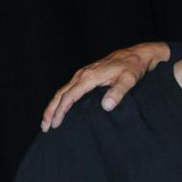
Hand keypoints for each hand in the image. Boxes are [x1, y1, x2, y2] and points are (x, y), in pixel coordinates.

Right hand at [41, 41, 170, 131]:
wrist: (136, 54)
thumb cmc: (133, 67)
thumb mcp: (129, 80)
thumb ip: (118, 92)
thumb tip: (106, 106)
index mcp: (89, 76)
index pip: (69, 96)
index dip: (61, 111)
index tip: (55, 124)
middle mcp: (82, 74)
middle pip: (60, 94)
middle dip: (51, 110)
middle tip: (45, 127)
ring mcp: (83, 74)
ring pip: (62, 91)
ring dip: (53, 106)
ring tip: (48, 121)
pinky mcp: (86, 75)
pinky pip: (68, 88)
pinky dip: (61, 99)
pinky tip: (60, 108)